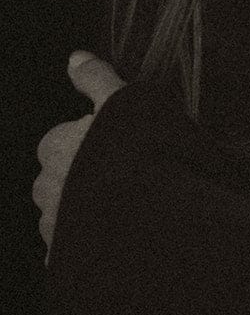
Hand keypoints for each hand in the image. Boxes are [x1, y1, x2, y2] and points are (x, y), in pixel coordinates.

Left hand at [33, 50, 125, 261]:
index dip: (85, 141)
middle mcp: (46, 186)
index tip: (111, 144)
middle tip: (114, 176)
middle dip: (76, 178)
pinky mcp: (62, 257)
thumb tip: (74, 57)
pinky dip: (80, 245)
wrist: (138, 211)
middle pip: (57, 179)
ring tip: (115, 207)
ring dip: (78, 212)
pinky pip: (66, 249)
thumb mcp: (119, 100)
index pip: (58, 141)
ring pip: (59, 214)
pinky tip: (105, 238)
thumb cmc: (131, 150)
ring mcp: (52, 224)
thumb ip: (95, 78)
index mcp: (55, 146)